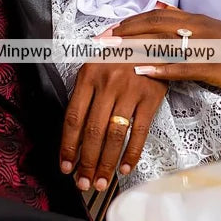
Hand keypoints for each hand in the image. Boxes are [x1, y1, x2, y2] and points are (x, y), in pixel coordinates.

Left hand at [60, 63, 167, 190]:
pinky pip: (139, 131)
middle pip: (93, 131)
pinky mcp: (151, 97)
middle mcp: (108, 83)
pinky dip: (132, 153)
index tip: (66, 166)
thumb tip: (72, 130)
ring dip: (106, 163)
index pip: (73, 118)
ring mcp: (130, 91)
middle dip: (86, 162)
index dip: (68, 146)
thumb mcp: (96, 61)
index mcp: (88, 75)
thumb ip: (84, 90)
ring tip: (100, 181)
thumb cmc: (121, 53)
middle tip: (83, 182)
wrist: (154, 38)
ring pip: (115, 135)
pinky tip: (125, 168)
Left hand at [111, 4, 220, 91]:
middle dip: (125, 32)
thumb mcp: (209, 26)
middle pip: (154, 25)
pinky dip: (160, 68)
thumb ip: (183, 15)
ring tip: (113, 54)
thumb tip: (160, 2)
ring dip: (136, 48)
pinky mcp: (211, 65)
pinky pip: (182, 66)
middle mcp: (196, 27)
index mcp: (194, 19)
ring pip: (164, 43)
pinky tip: (142, 71)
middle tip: (101, 41)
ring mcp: (203, 46)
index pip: (155, 15)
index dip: (131, 21)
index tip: (109, 29)